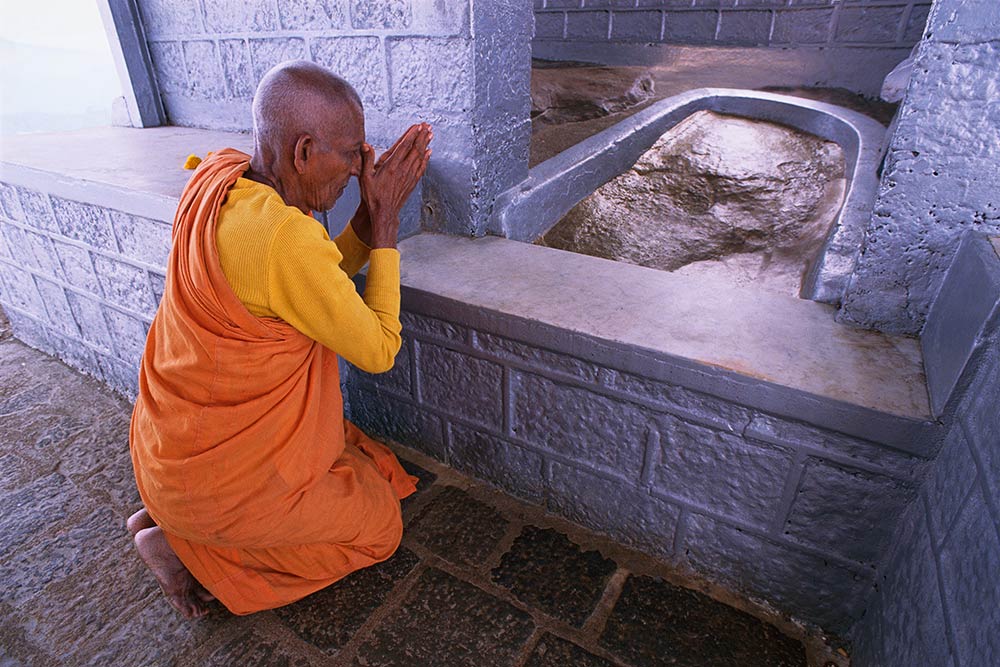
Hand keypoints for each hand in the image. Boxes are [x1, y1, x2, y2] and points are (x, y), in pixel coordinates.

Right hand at [357, 123, 432, 248]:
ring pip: (420, 157)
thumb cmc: (373, 196)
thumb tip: (365, 145)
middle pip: (415, 149)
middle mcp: (403, 170)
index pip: (404, 147)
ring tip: (430, 134)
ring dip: (425, 144)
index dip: (411, 135)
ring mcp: (409, 177)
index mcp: (391, 167)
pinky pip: (421, 168)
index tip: (417, 126)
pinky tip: (429, 153)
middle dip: (421, 136)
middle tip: (427, 126)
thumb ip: (366, 160)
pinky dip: (426, 159)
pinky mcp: (412, 183)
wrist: (384, 213)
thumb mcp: (365, 177)